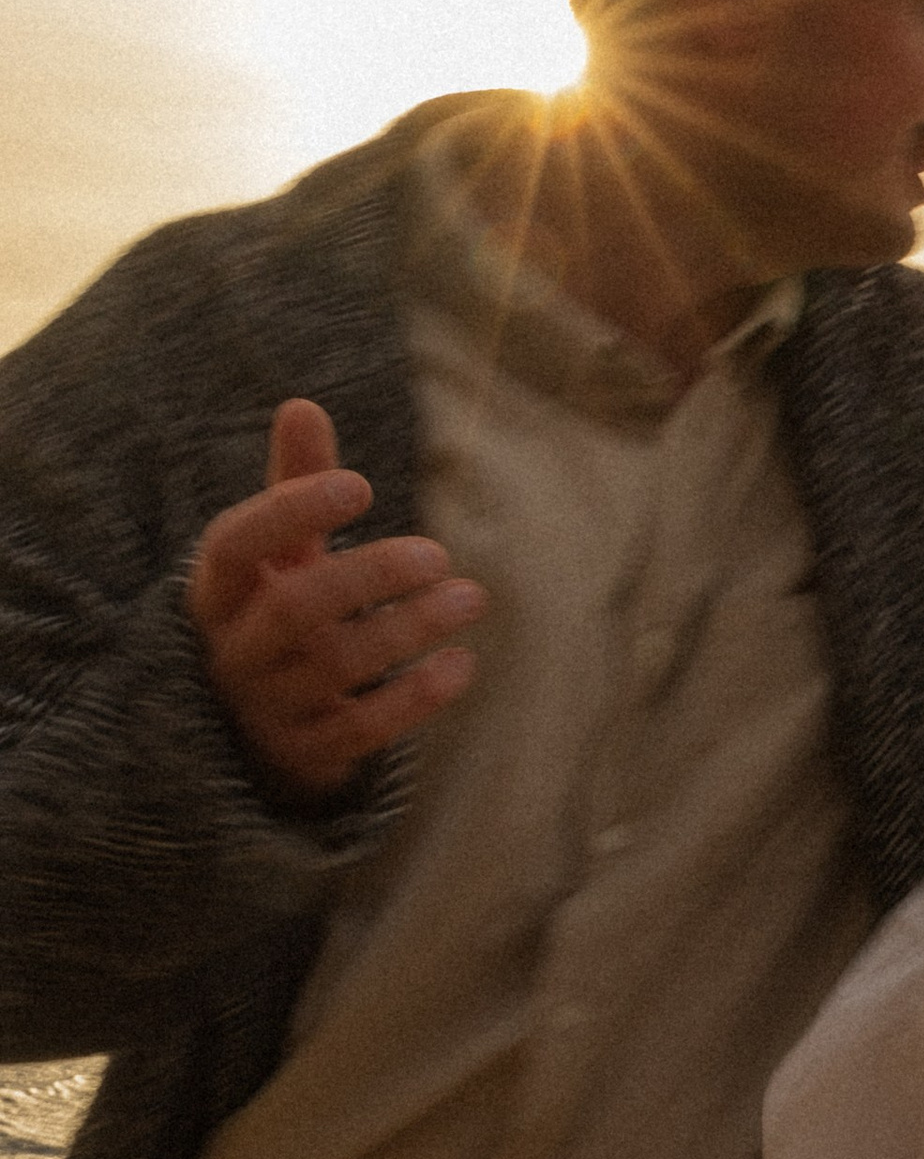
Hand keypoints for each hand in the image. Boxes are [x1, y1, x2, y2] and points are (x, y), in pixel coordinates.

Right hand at [187, 399, 482, 803]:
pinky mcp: (308, 754)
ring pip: (336, 666)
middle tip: (438, 553)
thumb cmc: (274, 617)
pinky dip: (416, 697)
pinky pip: (363, 729)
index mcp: (217, 592)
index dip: (290, 511)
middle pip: (294, 607)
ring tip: (471, 597)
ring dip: (409, 629)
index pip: (234, 545)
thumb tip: (301, 404)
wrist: (252, 734)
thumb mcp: (278, 557)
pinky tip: (463, 665)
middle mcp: (234, 650)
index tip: (360, 484)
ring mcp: (268, 707)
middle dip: (368, 575)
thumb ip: (292, 486)